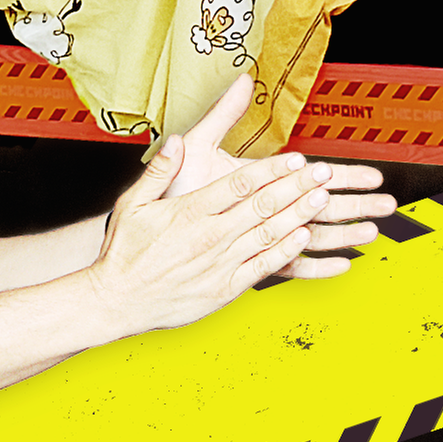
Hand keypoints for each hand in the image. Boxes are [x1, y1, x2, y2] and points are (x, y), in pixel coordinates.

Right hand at [88, 132, 340, 332]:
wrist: (118, 301)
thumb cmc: (125, 251)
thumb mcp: (133, 203)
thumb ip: (160, 170)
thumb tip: (176, 140)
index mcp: (190, 211)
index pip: (241, 183)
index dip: (273, 169)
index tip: (296, 158)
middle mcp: (210, 236)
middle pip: (263, 205)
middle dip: (297, 186)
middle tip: (323, 170)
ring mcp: (220, 263)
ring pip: (269, 234)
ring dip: (300, 214)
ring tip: (324, 198)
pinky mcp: (225, 288)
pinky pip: (263, 267)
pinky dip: (286, 251)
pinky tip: (305, 238)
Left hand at [161, 75, 394, 275]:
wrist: (149, 225)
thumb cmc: (172, 186)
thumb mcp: (198, 144)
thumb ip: (225, 114)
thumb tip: (244, 79)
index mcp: (260, 179)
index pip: (311, 176)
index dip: (344, 175)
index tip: (373, 173)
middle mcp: (265, 207)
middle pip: (322, 205)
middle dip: (356, 204)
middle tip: (388, 203)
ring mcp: (260, 233)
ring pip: (312, 234)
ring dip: (343, 233)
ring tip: (372, 232)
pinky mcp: (251, 258)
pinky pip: (289, 265)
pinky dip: (315, 265)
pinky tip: (342, 266)